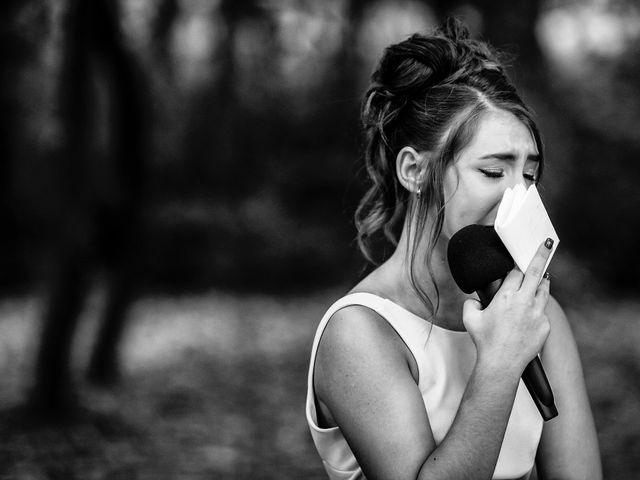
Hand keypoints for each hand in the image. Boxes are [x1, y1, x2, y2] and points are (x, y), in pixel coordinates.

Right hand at [463, 238, 552, 375]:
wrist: (501, 363)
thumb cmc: (484, 341)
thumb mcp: (469, 318)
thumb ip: (471, 303)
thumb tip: (476, 300)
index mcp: (506, 296)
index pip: (515, 272)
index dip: (516, 266)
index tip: (518, 260)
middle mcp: (524, 301)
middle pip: (536, 271)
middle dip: (541, 254)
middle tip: (547, 244)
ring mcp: (538, 313)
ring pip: (544, 289)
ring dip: (542, 281)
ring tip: (541, 277)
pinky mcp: (545, 325)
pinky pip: (543, 311)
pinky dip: (538, 308)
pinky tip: (531, 312)